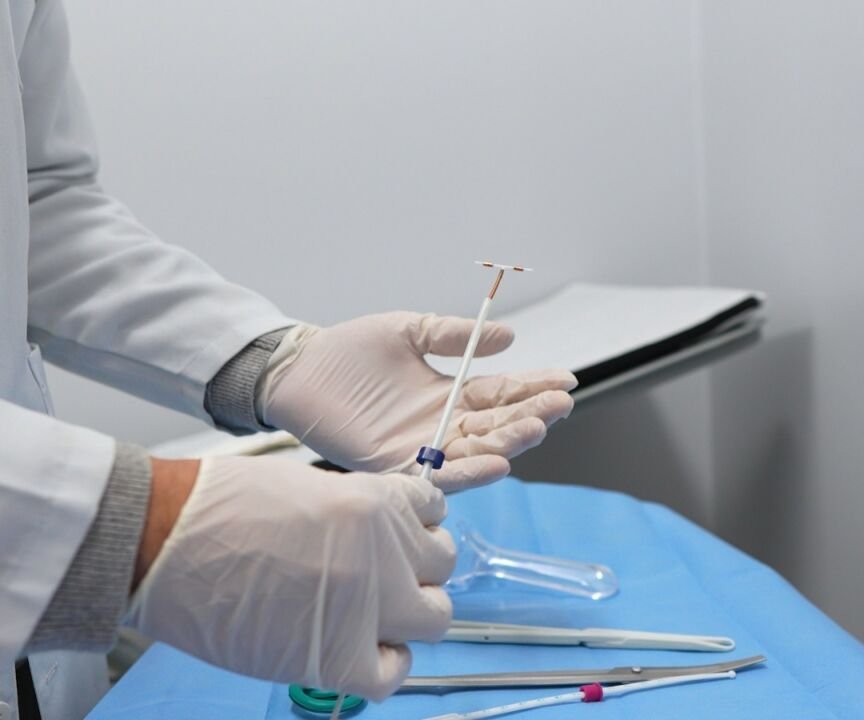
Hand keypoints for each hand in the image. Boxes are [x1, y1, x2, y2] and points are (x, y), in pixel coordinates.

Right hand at [126, 455, 453, 700]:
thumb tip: (372, 539)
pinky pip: (394, 673)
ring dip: (410, 617)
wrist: (165, 540)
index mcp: (374, 501)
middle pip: (441, 565)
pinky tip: (362, 653)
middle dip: (416, 570)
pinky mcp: (340, 657)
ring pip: (435, 617)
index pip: (434, 510)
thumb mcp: (304, 485)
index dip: (414, 526)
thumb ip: (352, 511)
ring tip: (373, 617)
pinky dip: (386, 666)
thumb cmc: (213, 508)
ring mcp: (369, 605)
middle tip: (383, 579)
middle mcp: (385, 551)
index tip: (398, 538)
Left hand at [258, 312, 575, 490]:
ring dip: (508, 443)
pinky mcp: (396, 467)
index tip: (565, 380)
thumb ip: (453, 335)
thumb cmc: (348, 351)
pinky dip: (470, 472)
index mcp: (449, 393)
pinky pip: (439, 476)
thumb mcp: (409, 331)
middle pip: (497, 425)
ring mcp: (421, 448)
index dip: (533, 388)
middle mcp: (442, 425)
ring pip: (476, 452)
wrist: (298, 370)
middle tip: (557, 405)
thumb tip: (508, 338)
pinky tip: (497, 463)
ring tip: (535, 429)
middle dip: (530, 415)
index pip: (502, 394)